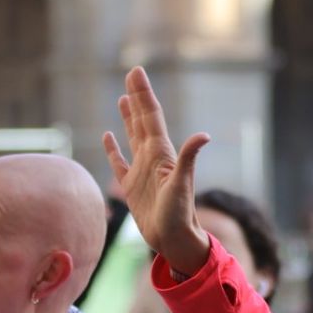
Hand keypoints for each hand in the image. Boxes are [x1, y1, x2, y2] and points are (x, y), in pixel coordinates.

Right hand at [102, 67, 212, 275]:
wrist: (174, 240)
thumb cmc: (179, 215)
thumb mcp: (182, 185)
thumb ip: (189, 158)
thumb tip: (203, 135)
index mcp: (162, 152)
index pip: (151, 116)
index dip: (143, 94)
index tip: (136, 72)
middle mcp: (152, 157)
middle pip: (142, 120)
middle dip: (137, 97)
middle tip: (131, 74)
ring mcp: (141, 171)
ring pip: (132, 136)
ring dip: (128, 117)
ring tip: (122, 98)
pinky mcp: (132, 187)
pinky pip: (119, 162)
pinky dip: (113, 148)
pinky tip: (108, 136)